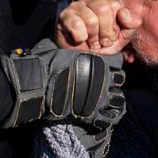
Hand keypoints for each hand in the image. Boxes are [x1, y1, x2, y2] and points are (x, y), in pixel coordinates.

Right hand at [0, 45, 127, 128]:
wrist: (38, 84)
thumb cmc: (46, 64)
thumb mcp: (59, 47)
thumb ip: (69, 46)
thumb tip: (63, 38)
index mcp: (98, 61)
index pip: (116, 64)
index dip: (111, 69)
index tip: (104, 73)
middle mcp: (104, 78)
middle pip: (119, 82)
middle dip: (113, 85)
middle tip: (103, 89)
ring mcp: (101, 97)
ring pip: (118, 100)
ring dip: (113, 102)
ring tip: (103, 104)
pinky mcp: (94, 113)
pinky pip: (110, 118)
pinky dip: (109, 119)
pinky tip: (102, 118)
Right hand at [55, 0, 138, 54]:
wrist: (84, 60)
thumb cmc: (103, 45)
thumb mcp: (123, 36)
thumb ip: (132, 23)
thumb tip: (124, 14)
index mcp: (105, 2)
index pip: (114, 5)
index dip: (114, 25)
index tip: (112, 36)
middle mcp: (90, 1)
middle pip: (103, 8)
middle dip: (105, 31)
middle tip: (101, 41)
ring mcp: (76, 7)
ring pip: (91, 19)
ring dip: (93, 37)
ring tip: (92, 42)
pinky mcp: (64, 16)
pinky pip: (77, 25)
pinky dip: (81, 38)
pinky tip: (80, 40)